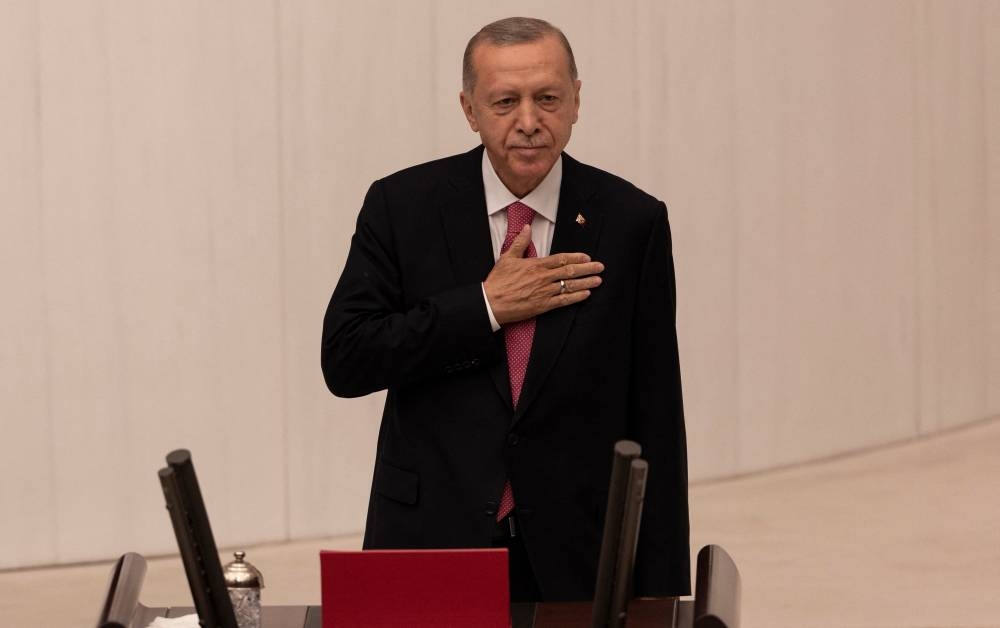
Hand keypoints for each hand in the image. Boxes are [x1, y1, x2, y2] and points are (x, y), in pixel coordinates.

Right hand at [484, 224, 603, 324]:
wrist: (491, 302)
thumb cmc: (497, 281)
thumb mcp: (507, 258)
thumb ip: (520, 242)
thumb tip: (527, 228)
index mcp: (535, 265)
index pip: (561, 259)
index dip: (576, 257)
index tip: (587, 257)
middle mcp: (543, 278)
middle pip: (570, 271)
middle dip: (587, 269)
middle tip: (600, 267)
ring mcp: (544, 292)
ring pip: (570, 286)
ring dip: (586, 282)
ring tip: (598, 280)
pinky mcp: (543, 305)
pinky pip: (564, 301)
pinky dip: (576, 297)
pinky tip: (586, 294)